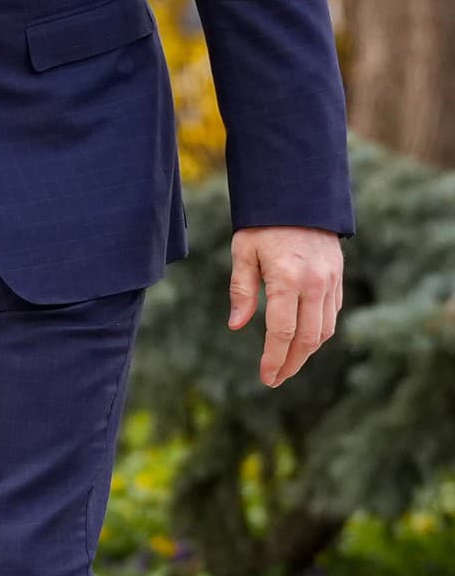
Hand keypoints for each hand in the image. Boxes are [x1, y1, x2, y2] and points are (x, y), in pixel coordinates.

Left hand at [228, 226, 343, 386]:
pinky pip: (332, 314)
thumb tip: (237, 326)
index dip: (274, 359)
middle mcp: (314, 283)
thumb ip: (242, 290)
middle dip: (292, 363)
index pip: (282, 331)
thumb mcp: (244, 251)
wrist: (299, 195)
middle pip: (308, 338)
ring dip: (307, 352)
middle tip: (275, 379)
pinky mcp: (338, 278)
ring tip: (287, 364)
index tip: (265, 377)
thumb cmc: (264, 224)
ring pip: (325, 330)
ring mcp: (330, 281)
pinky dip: (319, 332)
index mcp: (287, 278)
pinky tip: (303, 340)